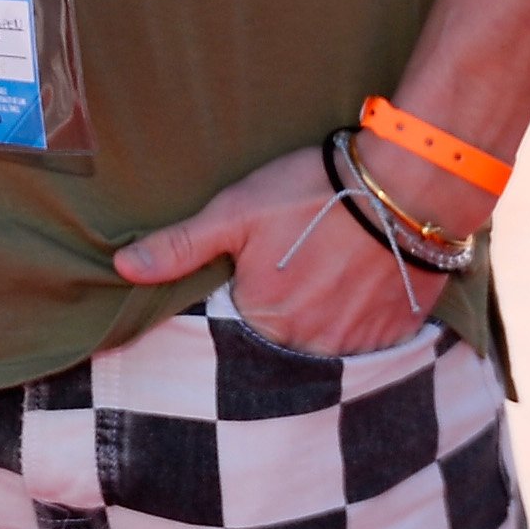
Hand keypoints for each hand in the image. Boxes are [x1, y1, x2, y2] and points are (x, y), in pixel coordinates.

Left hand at [112, 142, 483, 358]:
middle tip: (299, 259)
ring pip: (325, 338)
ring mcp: (357, 342)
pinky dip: (360, 316)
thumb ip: (179, 247)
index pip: (238, 319)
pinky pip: (368, 338)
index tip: (259, 263)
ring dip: (322, 312)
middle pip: (282, 333)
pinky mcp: (397, 333)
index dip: (245, 289)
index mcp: (264, 316)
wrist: (406, 186)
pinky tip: (360, 281)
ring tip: (329, 267)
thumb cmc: (313, 191)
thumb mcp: (234, 212)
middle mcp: (310, 342)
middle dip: (284, 303)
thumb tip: (124, 269)